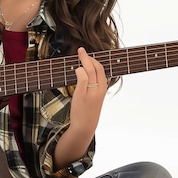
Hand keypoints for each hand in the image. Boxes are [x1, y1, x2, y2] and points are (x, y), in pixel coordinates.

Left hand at [53, 47, 106, 168]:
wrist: (85, 126)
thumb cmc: (88, 112)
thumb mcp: (95, 98)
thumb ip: (93, 87)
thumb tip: (87, 75)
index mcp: (103, 89)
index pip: (102, 70)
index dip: (95, 61)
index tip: (88, 56)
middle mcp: (99, 89)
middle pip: (97, 67)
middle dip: (88, 57)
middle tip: (81, 50)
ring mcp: (91, 92)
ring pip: (90, 70)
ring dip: (83, 61)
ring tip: (77, 56)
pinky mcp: (82, 94)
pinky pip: (82, 77)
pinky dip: (78, 70)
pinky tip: (75, 70)